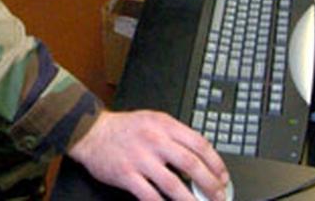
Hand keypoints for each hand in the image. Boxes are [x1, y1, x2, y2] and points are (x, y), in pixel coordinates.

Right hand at [68, 110, 229, 200]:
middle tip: (219, 195)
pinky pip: (150, 196)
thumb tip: (199, 157)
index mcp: (165, 125)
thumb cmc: (124, 127)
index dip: (216, 163)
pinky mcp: (127, 175)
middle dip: (210, 184)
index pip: (200, 144)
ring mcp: (141, 159)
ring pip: (174, 184)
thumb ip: (175, 136)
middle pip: (192, 165)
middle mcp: (155, 140)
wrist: (91, 131)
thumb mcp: (154, 121)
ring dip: (191, 200)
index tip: (223, 177)